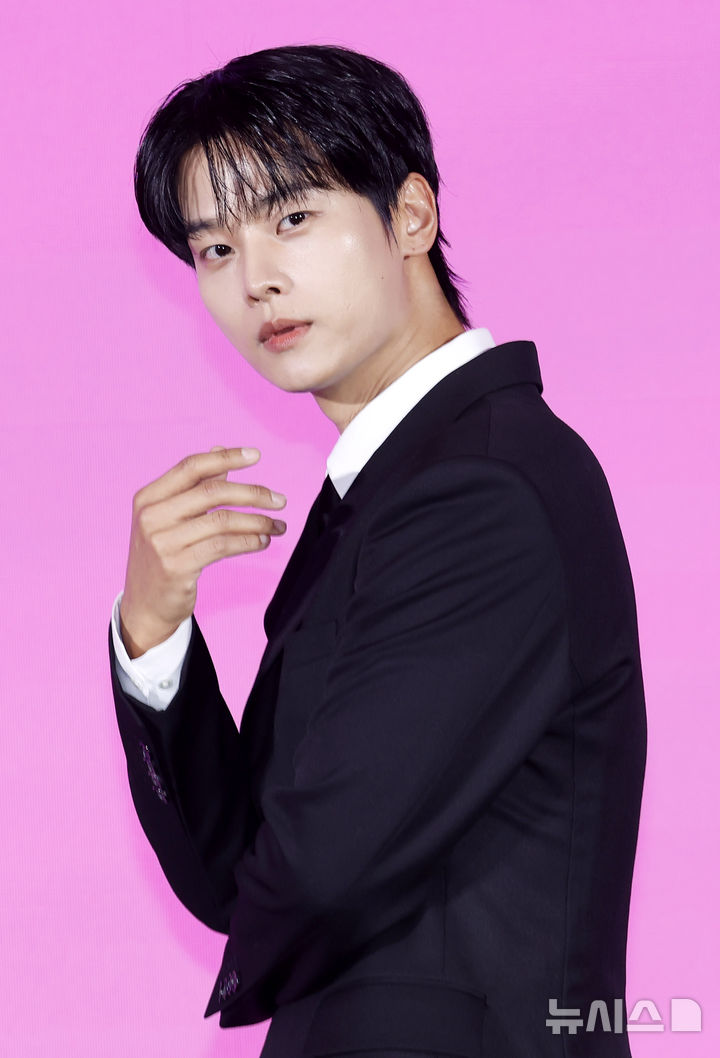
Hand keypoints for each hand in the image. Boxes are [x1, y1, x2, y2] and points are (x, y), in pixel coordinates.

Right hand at [119, 446, 286, 657]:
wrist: (144, 605)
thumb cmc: (162, 556)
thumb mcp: (169, 518)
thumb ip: (193, 486)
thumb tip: (218, 451)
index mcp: (148, 498)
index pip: (191, 467)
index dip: (226, 459)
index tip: (255, 456)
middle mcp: (151, 517)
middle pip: (211, 493)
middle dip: (252, 493)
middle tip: (280, 499)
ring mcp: (161, 543)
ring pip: (222, 521)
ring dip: (257, 521)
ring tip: (277, 526)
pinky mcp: (177, 567)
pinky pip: (222, 546)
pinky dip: (248, 541)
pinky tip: (263, 541)